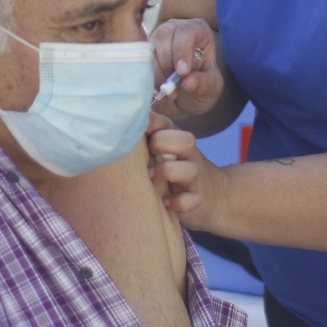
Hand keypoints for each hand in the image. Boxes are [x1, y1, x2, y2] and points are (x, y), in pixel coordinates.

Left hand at [146, 113, 222, 228]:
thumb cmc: (174, 168)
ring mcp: (193, 178)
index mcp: (175, 139)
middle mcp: (187, 155)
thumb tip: (113, 123)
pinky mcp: (197, 200)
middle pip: (185, 140)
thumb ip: (144, 136)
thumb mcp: (162, 149)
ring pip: (190, 169)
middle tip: (148, 155)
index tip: (139, 131)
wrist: (214, 195)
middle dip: (164, 143)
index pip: (165, 123)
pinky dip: (178, 202)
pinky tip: (165, 203)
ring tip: (150, 178)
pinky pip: (191, 200)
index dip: (151, 124)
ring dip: (168, 172)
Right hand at [150, 18, 224, 120]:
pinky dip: (147, 79)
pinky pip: (138, 63)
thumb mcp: (212, 87)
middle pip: (163, 37)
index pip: (186, 32)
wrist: (188, 96)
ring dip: (156, 74)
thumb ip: (204, 84)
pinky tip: (158, 90)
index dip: (182, 51)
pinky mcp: (142, 52)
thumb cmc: (202, 84)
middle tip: (174, 87)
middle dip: (167, 64)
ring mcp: (155, 39)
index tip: (183, 73)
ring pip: (149, 50)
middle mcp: (174, 29)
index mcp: (196, 30)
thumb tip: (187, 81)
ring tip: (169, 92)